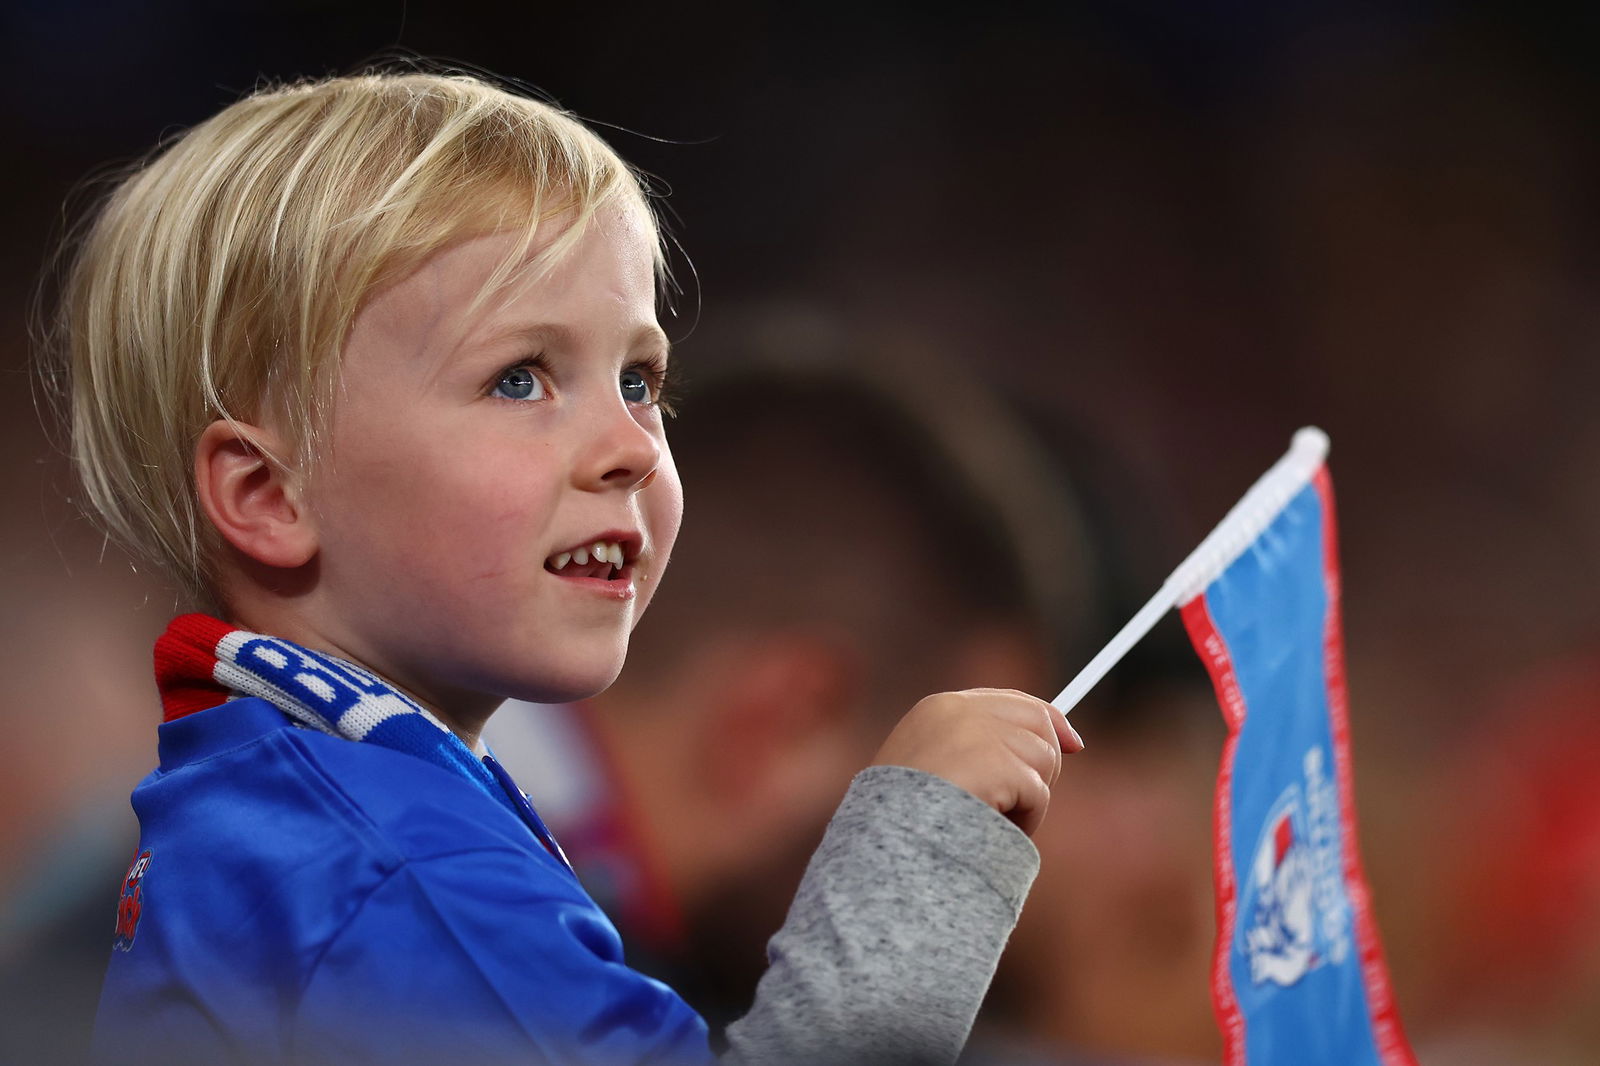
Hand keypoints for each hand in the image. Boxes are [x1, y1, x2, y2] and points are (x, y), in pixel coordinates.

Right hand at [869, 689, 1083, 836]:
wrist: (886, 844)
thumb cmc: (903, 819)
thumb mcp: (931, 768)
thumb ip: (983, 747)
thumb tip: (1068, 740)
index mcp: (939, 708)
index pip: (1010, 700)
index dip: (1046, 719)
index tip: (1071, 742)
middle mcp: (962, 712)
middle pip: (1039, 723)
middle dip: (1042, 762)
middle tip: (1019, 800)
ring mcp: (981, 736)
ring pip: (1043, 760)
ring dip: (1028, 798)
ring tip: (989, 819)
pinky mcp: (1000, 765)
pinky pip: (1038, 794)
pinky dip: (1027, 819)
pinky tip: (992, 829)